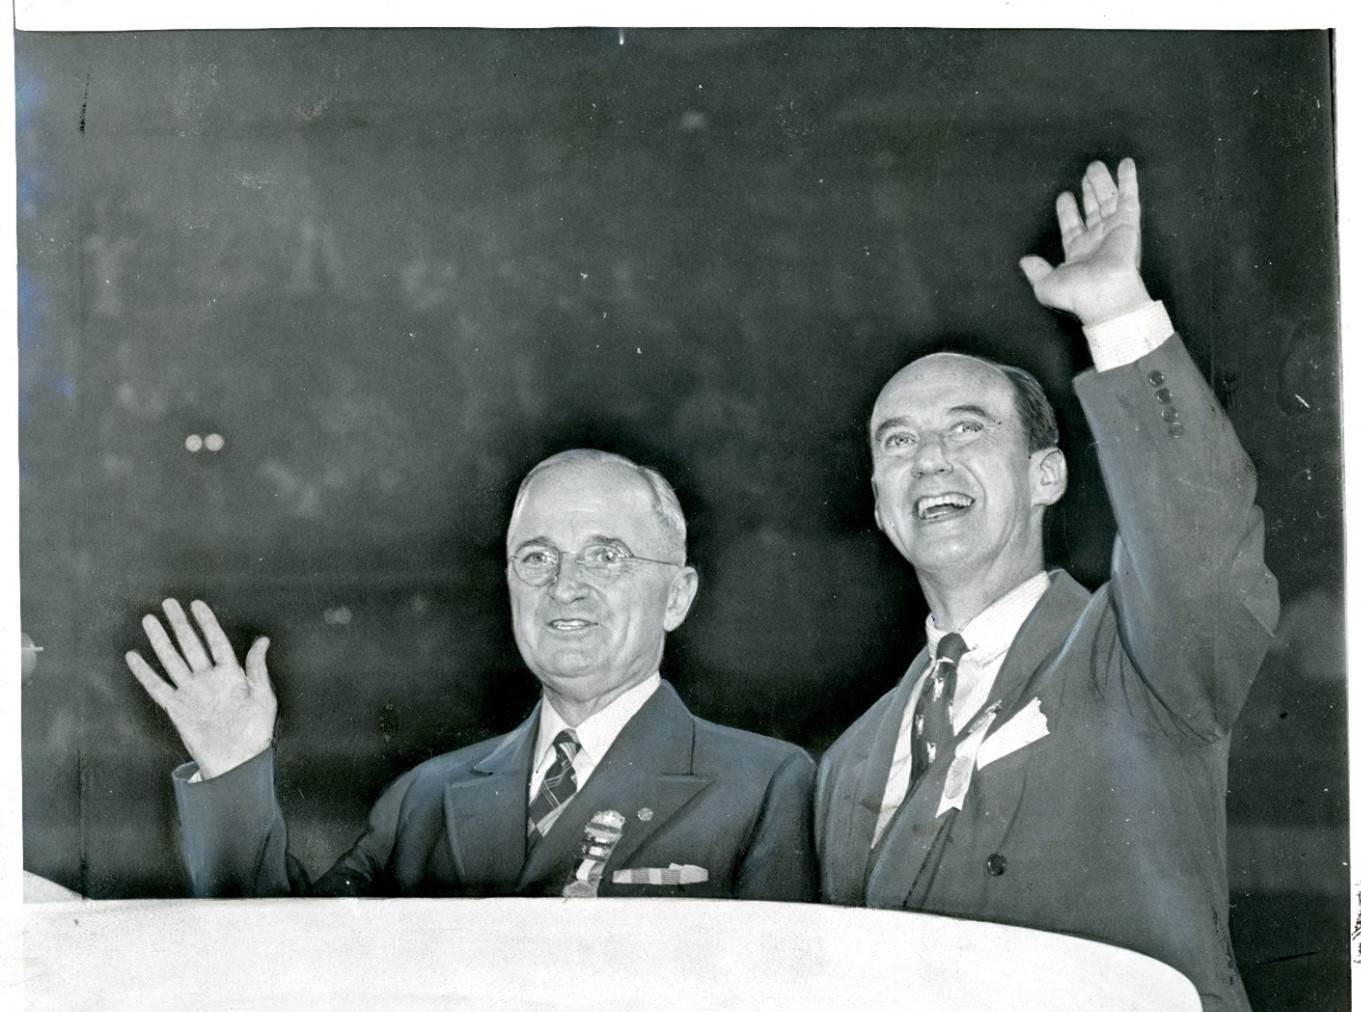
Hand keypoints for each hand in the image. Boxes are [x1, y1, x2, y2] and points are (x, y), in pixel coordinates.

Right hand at [126, 599, 275, 779]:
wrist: (237, 760)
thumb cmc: (255, 729)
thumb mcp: (262, 696)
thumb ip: (257, 668)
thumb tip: (263, 640)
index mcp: (230, 673)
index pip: (216, 641)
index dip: (206, 622)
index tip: (196, 604)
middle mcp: (207, 679)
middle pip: (190, 645)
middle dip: (179, 624)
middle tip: (168, 603)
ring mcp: (190, 692)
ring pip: (172, 660)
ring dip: (160, 640)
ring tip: (149, 620)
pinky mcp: (176, 708)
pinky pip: (157, 687)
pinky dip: (145, 672)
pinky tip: (134, 656)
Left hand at [1020, 157, 1151, 326]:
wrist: (1103, 295)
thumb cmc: (1075, 294)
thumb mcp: (1044, 285)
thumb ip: (1035, 270)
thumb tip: (1025, 260)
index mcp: (1078, 253)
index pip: (1072, 226)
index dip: (1067, 211)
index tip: (1064, 196)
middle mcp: (1096, 240)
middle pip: (1092, 210)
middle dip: (1088, 192)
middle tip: (1085, 174)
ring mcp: (1113, 230)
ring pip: (1107, 200)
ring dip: (1102, 182)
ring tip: (1095, 165)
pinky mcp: (1128, 223)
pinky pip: (1129, 196)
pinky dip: (1128, 179)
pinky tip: (1125, 163)